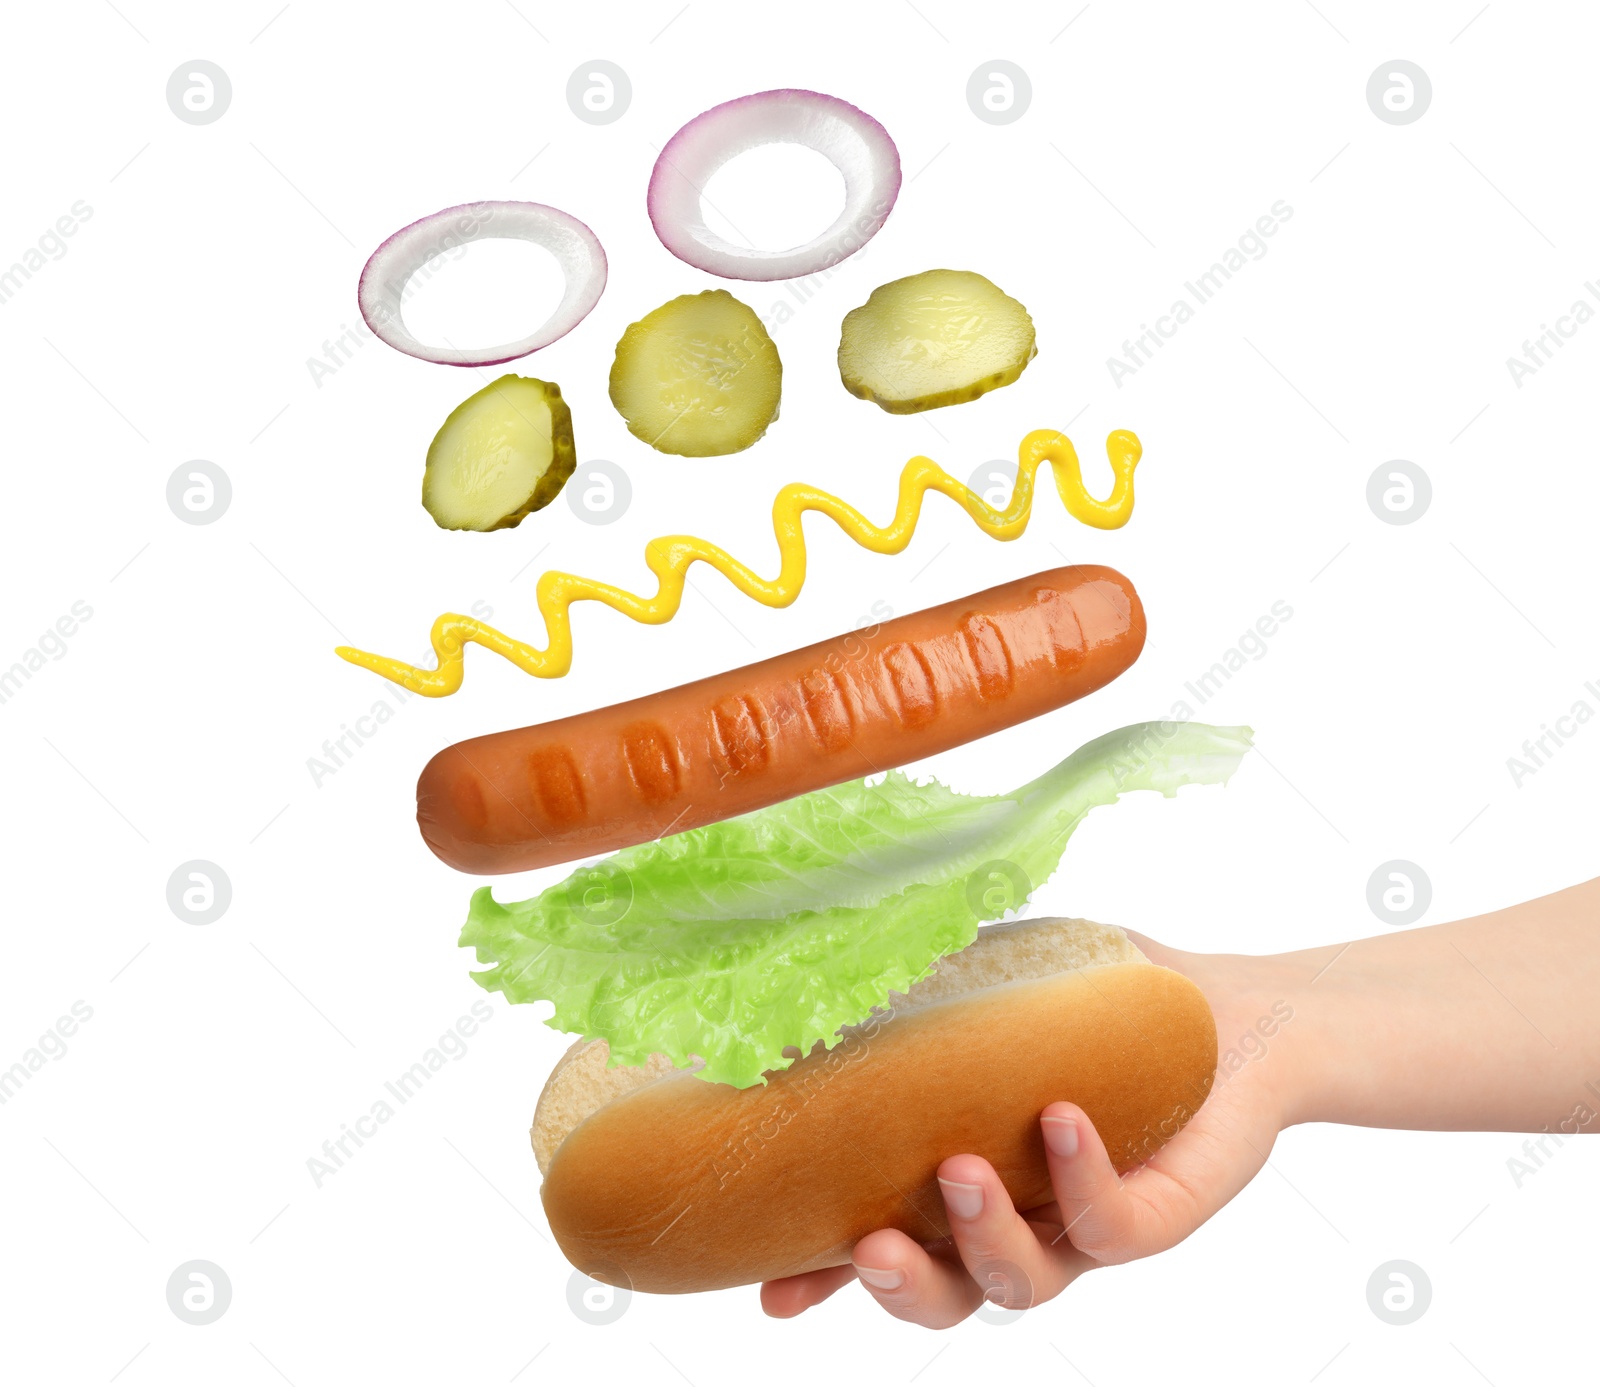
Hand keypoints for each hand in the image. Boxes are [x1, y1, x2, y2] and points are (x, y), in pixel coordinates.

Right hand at [760, 936, 1295, 1325]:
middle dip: (902, 1287)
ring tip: (962, 1168)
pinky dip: (1079, 1177)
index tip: (772, 1290)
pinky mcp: (1162, 1211)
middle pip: (951, 1296)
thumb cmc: (1094, 997)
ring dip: (984, 1238)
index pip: (889, 1242)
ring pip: (1026, 1283)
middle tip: (869, 1244)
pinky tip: (1060, 1116)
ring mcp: (1088, 1223)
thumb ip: (917, 986)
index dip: (828, 1278)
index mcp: (967, 1180)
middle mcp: (1023, 1218)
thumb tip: (817, 972)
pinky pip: (1113, 1227)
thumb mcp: (993, 982)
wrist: (1222, 1004)